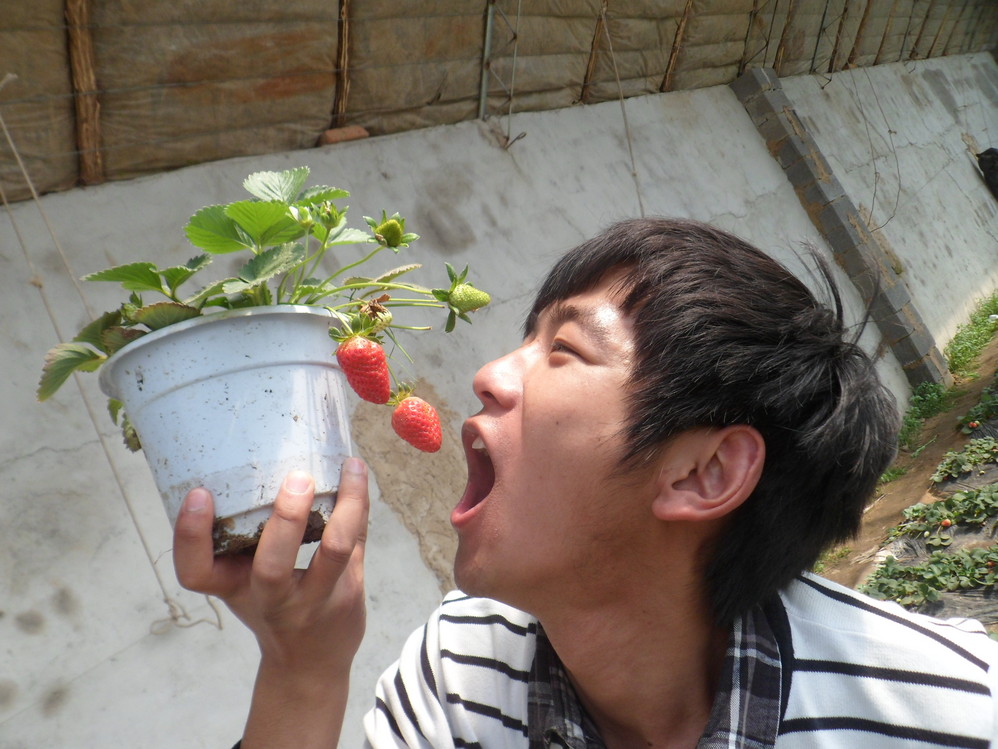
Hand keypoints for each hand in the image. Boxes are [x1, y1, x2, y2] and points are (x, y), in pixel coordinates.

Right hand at [173, 459, 368, 746]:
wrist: (309, 662)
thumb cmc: (269, 604)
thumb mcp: (240, 578)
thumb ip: (237, 534)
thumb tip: (239, 459)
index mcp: (233, 588)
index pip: (196, 573)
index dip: (190, 535)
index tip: (198, 492)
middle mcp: (273, 598)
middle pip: (272, 568)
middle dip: (285, 522)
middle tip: (297, 478)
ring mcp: (316, 598)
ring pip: (335, 552)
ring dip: (346, 507)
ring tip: (350, 466)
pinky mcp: (350, 590)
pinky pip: (358, 540)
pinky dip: (359, 503)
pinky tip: (358, 472)